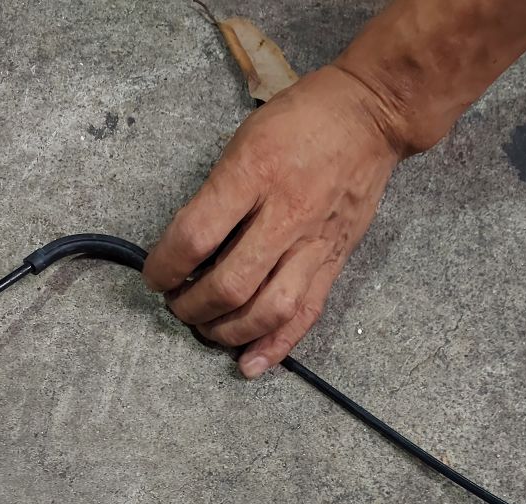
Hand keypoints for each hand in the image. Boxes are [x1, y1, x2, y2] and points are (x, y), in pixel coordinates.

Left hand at [143, 64, 401, 377]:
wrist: (372, 116)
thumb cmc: (301, 119)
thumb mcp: (245, 140)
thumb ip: (219, 193)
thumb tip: (190, 245)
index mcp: (253, 174)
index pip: (195, 236)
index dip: (163, 266)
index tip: (153, 275)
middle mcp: (284, 215)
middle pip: (229, 285)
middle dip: (191, 307)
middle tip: (177, 306)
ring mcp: (314, 243)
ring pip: (267, 310)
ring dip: (228, 331)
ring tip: (208, 330)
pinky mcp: (335, 261)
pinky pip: (305, 314)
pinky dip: (276, 346)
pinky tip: (250, 364)